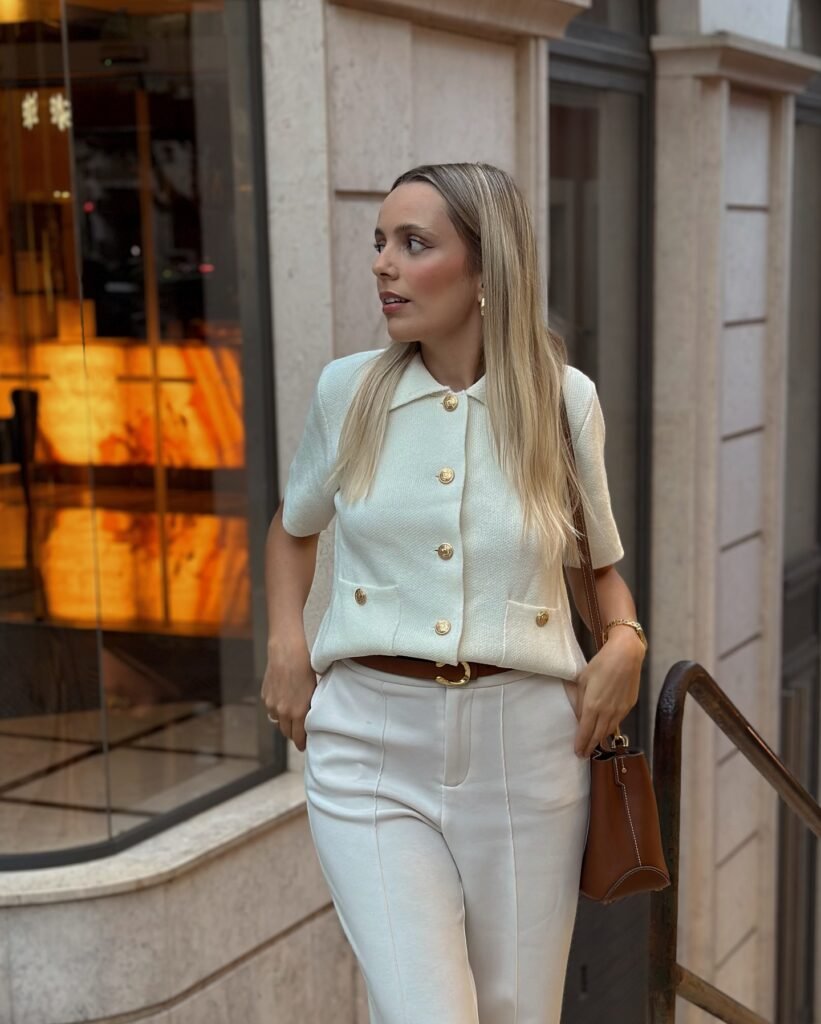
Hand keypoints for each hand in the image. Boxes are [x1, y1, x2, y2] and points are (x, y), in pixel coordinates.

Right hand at [260, 638, 316, 752]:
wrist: (287, 652)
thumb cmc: (305, 668)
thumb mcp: (314, 689)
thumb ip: (311, 707)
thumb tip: (313, 718)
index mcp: (299, 712)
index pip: (298, 738)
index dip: (302, 743)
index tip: (304, 746)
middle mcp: (284, 712)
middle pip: (286, 733)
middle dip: (293, 734)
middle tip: (299, 732)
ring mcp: (272, 704)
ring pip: (278, 721)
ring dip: (284, 721)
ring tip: (292, 714)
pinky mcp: (265, 696)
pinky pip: (271, 709)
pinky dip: (276, 708)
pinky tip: (283, 698)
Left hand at [573, 630, 643, 757]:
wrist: (626, 655)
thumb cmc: (601, 664)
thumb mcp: (583, 680)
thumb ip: (580, 701)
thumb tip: (580, 716)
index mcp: (593, 706)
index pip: (585, 732)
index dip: (581, 744)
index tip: (577, 752)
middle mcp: (607, 712)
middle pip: (598, 736)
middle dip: (590, 746)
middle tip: (584, 754)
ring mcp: (620, 710)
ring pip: (609, 731)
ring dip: (601, 739)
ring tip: (594, 744)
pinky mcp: (629, 706)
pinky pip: (618, 722)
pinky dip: (610, 728)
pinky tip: (606, 729)